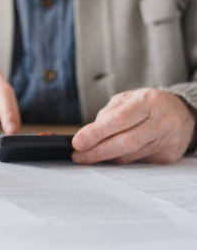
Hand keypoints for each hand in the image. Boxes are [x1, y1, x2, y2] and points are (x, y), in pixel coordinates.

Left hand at [72, 88, 196, 163]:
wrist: (184, 114)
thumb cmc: (149, 105)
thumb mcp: (127, 99)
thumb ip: (108, 114)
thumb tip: (89, 134)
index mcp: (147, 102)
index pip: (119, 120)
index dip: (96, 133)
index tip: (77, 142)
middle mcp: (160, 122)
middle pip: (124, 143)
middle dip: (97, 152)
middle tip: (78, 156)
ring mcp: (166, 141)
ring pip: (129, 156)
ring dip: (106, 158)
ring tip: (89, 155)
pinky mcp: (168, 157)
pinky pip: (137, 163)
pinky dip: (120, 160)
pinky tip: (111, 156)